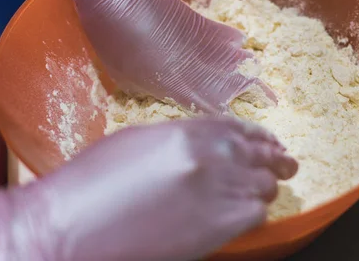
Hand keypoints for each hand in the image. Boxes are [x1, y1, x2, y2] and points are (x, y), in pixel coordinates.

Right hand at [2, 117, 296, 260]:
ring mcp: (222, 188)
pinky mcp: (223, 224)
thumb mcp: (140, 141)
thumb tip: (206, 147)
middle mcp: (215, 155)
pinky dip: (255, 213)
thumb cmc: (93, 183)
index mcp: (193, 131)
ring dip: (265, 188)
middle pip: (262, 155)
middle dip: (275, 160)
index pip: (242, 129)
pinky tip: (246, 214)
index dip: (261, 136)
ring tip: (266, 190)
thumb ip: (182, 139)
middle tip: (286, 165)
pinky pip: (257, 214)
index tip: (270, 142)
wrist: (72, 228)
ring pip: (266, 185)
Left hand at [50, 0, 273, 112]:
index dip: (232, 124)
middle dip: (260, 96)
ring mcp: (213, 46)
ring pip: (245, 62)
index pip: (221, 115)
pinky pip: (233, 39)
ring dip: (250, 70)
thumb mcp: (130, 82)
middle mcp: (210, 72)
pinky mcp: (210, 25)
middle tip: (269, 102)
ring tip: (254, 77)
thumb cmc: (117, 45)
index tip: (239, 129)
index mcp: (187, 92)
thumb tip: (162, 91)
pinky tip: (237, 46)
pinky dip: (236, 45)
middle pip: (248, 86)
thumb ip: (155, 91)